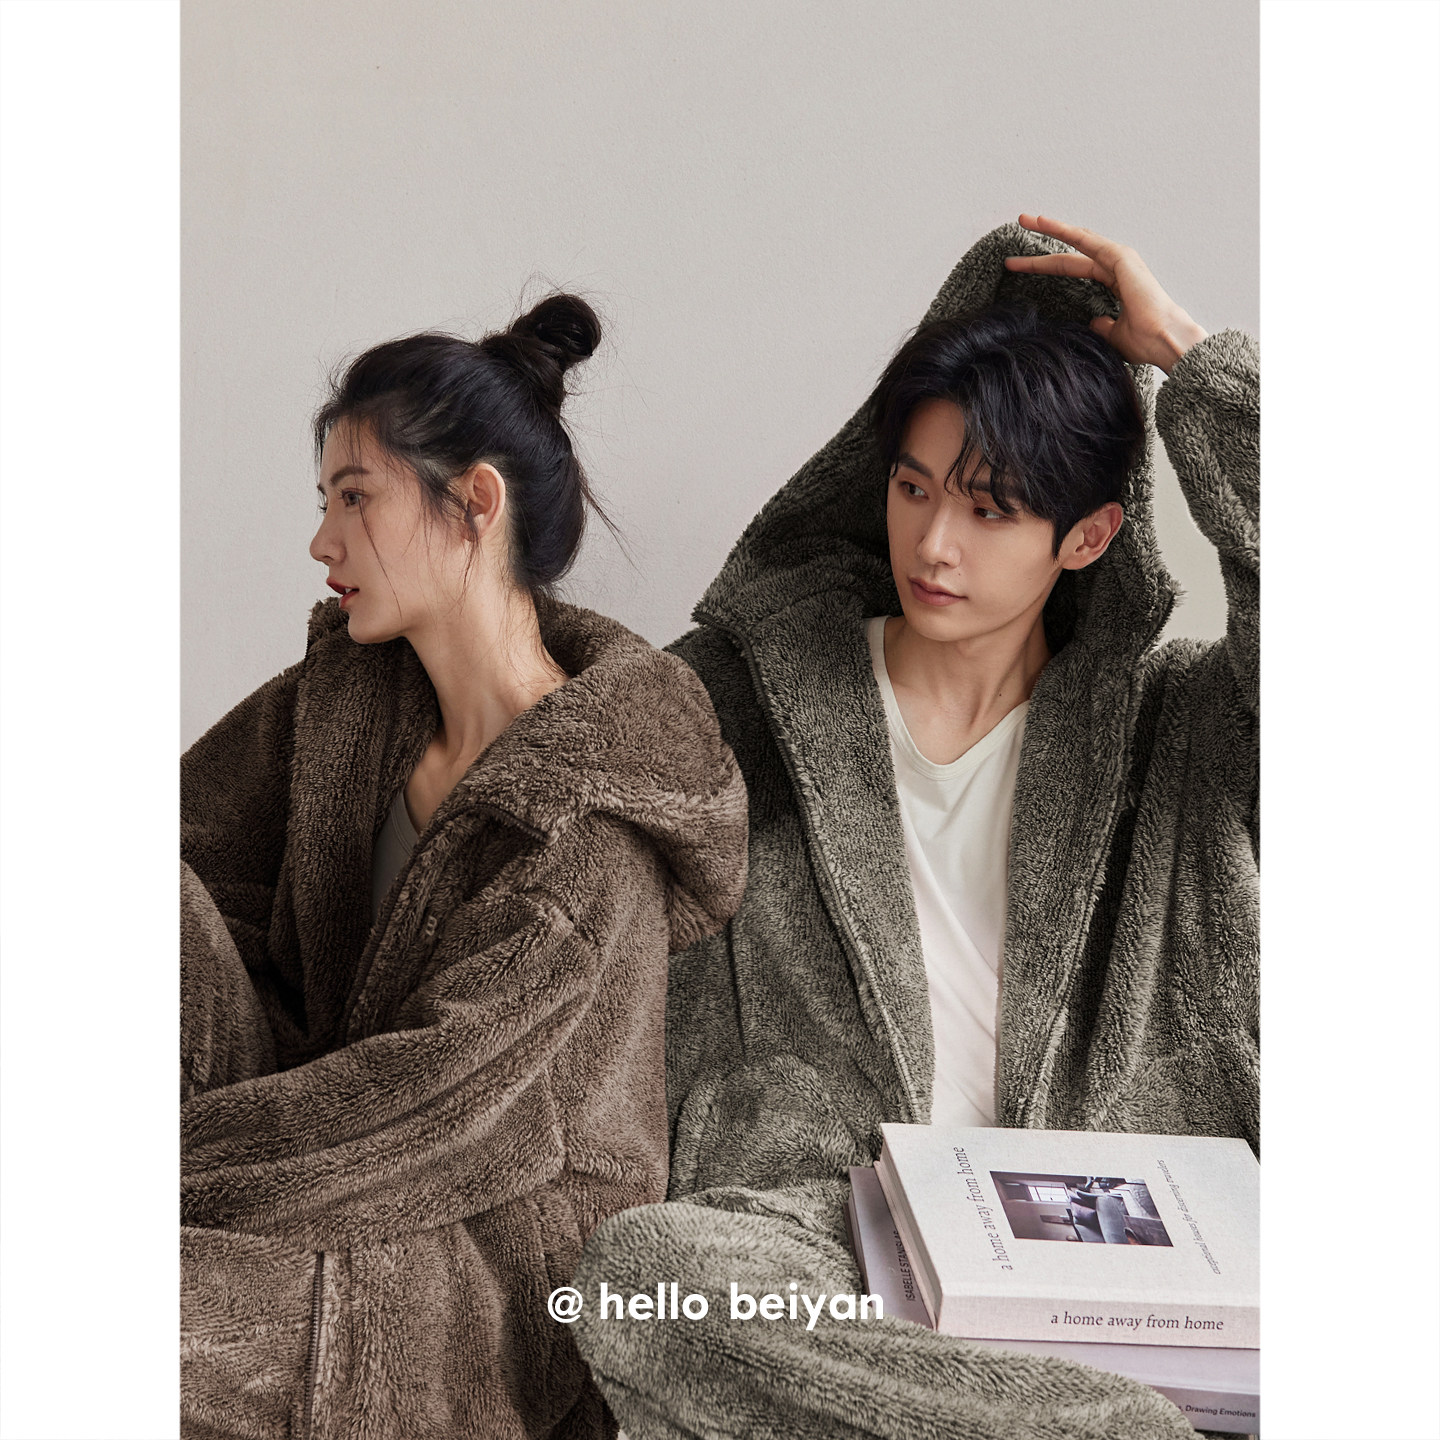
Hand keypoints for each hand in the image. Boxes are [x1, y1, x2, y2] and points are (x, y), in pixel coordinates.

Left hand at [1003, 214, 1206, 373]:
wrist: (1165, 342)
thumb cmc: (1145, 342)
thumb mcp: (1113, 335)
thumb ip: (1102, 325)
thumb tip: (1093, 322)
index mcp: (1114, 280)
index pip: (1071, 269)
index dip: (1043, 265)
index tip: (1017, 265)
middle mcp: (1115, 265)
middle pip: (1069, 252)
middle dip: (1042, 243)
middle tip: (1020, 225)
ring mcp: (1119, 259)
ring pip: (1077, 240)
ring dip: (1050, 228)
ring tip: (1025, 219)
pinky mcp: (1121, 258)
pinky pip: (1085, 241)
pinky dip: (1065, 231)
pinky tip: (1045, 223)